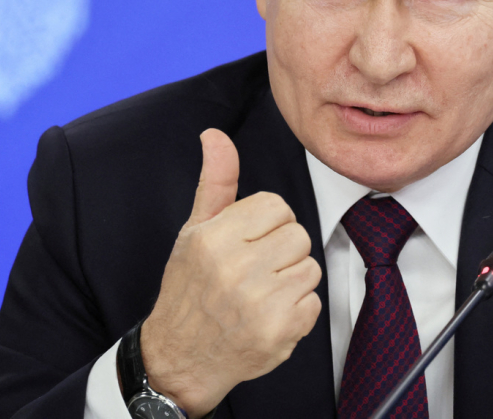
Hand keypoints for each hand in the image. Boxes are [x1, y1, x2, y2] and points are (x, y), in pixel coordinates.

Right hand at [138, 128, 322, 416]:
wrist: (180, 358)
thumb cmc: (189, 288)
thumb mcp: (195, 231)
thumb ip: (215, 182)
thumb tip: (214, 134)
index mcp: (215, 238)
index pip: (277, 206)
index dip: (267, 224)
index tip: (248, 243)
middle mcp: (237, 269)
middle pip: (298, 236)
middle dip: (281, 252)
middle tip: (253, 272)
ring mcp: (260, 303)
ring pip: (310, 268)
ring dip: (291, 282)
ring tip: (260, 295)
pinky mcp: (280, 332)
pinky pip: (313, 303)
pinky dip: (296, 312)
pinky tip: (267, 318)